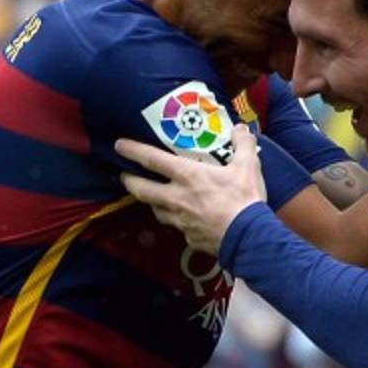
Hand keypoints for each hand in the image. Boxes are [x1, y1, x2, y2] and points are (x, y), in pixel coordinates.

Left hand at [115, 124, 266, 253]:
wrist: (248, 238)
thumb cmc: (243, 199)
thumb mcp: (248, 166)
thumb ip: (242, 144)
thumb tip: (240, 129)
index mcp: (187, 176)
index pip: (152, 160)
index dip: (133, 151)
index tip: (119, 145)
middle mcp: (176, 197)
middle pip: (142, 189)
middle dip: (130, 181)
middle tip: (124, 175)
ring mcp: (180, 220)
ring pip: (156, 209)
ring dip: (151, 202)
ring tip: (154, 197)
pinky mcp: (188, 238)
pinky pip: (177, 227)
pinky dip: (176, 220)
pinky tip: (184, 219)